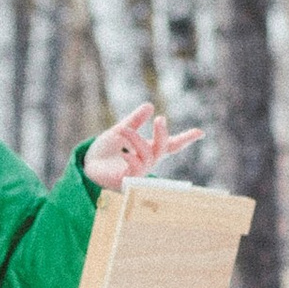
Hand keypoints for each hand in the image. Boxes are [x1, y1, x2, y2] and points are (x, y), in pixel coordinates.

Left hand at [84, 101, 203, 189]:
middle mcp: (146, 162)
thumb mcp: (119, 131)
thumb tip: (149, 106)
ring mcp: (138, 172)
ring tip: (123, 130)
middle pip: (162, 149)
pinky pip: (136, 170)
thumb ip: (134, 121)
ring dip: (137, 141)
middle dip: (163, 134)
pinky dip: (131, 159)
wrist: (87, 164)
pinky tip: (124, 153)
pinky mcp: (127, 181)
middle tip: (161, 119)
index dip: (186, 139)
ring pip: (148, 156)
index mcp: (147, 149)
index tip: (201, 132)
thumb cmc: (104, 150)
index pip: (170, 145)